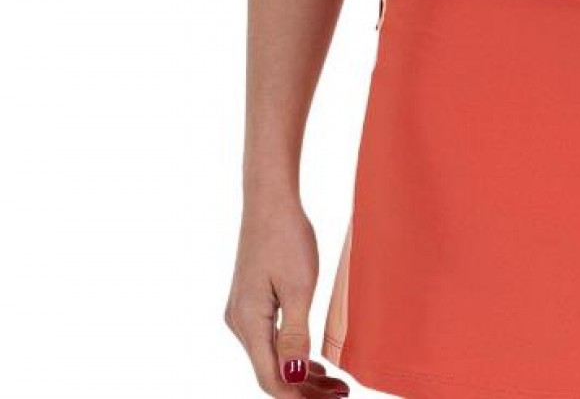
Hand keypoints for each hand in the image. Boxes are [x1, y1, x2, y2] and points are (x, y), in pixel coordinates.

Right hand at [223, 194, 348, 395]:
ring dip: (300, 376)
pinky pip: (270, 342)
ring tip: (333, 385)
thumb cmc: (287, 236)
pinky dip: (291, 356)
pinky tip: (313, 363)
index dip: (299, 397)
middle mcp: (239, 324)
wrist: (271, 200)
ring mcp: (242, 314)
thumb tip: (294, 379)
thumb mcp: (299, 286)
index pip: (270, 379)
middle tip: (340, 395)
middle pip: (269, 374)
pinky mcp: (251, 303)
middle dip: (304, 391)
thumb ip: (295, 336)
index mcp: (248, 323)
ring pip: (270, 360)